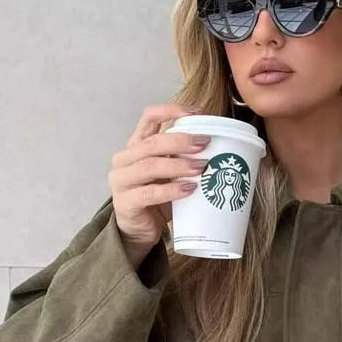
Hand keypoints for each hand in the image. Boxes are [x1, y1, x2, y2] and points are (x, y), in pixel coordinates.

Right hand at [108, 101, 208, 249]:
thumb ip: (182, 158)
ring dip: (179, 165)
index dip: (171, 110)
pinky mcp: (126, 203)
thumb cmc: (157, 199)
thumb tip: (220, 146)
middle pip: (153, 142)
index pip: (149, 117)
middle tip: (205, 143)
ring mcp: (121, 181)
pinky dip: (172, 190)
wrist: (138, 230)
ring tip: (201, 168)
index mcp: (136, 146)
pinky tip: (189, 189)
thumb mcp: (169, 174)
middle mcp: (125, 159)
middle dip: (181, 141)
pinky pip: (150, 193)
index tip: (197, 113)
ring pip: (151, 166)